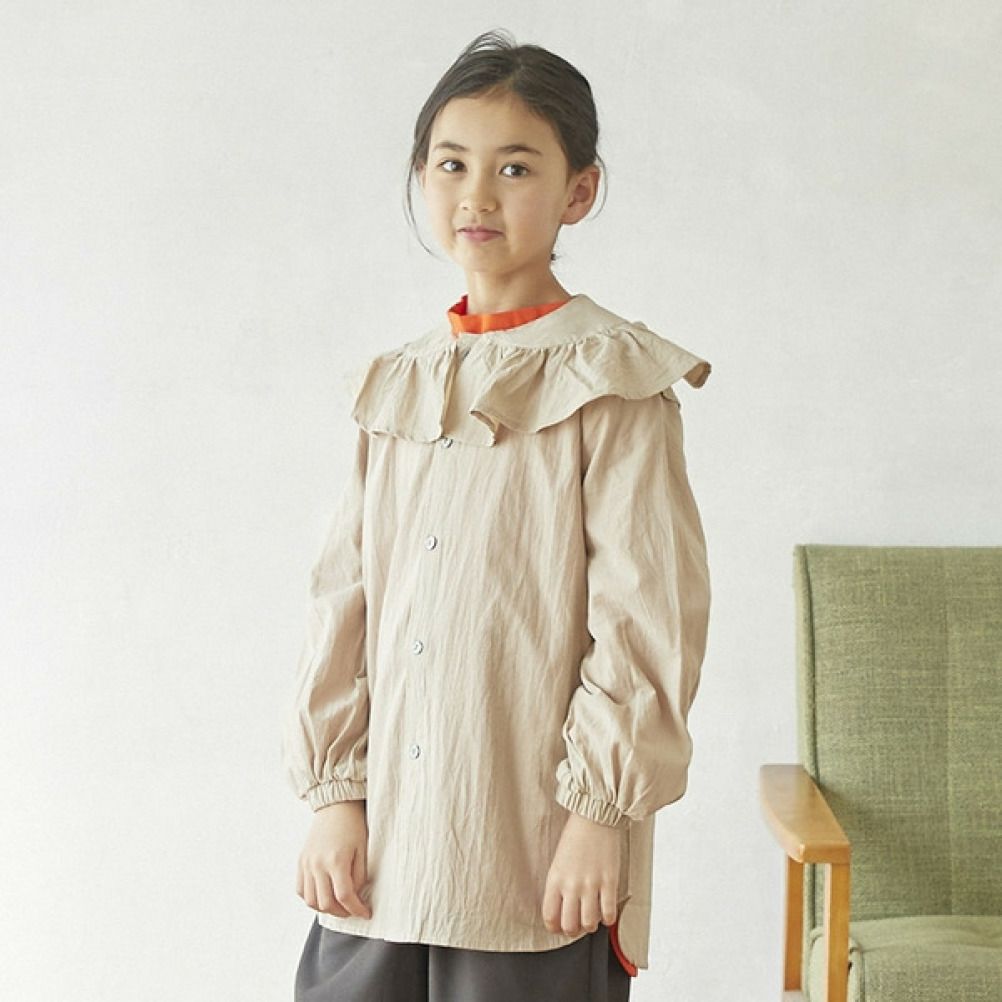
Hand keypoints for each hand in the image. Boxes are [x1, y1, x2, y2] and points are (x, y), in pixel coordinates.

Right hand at [296, 800, 371, 918]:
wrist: (336, 806)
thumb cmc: (353, 825)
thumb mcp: (363, 850)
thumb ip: (359, 876)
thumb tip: (354, 897)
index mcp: (336, 861)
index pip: (344, 897)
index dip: (356, 909)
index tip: (365, 913)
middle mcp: (318, 864)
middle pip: (326, 904)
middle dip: (342, 912)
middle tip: (353, 910)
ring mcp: (307, 863)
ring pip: (311, 901)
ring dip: (325, 909)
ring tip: (339, 906)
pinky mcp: (301, 861)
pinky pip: (301, 889)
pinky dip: (311, 898)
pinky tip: (323, 895)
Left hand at [541, 811, 620, 936]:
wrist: (594, 818)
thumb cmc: (576, 836)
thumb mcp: (558, 861)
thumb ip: (558, 884)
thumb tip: (562, 906)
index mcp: (555, 879)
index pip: (550, 916)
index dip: (554, 927)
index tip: (558, 927)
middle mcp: (571, 885)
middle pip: (569, 926)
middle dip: (572, 931)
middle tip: (576, 926)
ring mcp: (591, 885)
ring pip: (589, 923)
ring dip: (590, 925)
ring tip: (591, 918)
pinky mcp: (609, 882)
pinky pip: (608, 913)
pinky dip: (608, 919)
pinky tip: (606, 912)